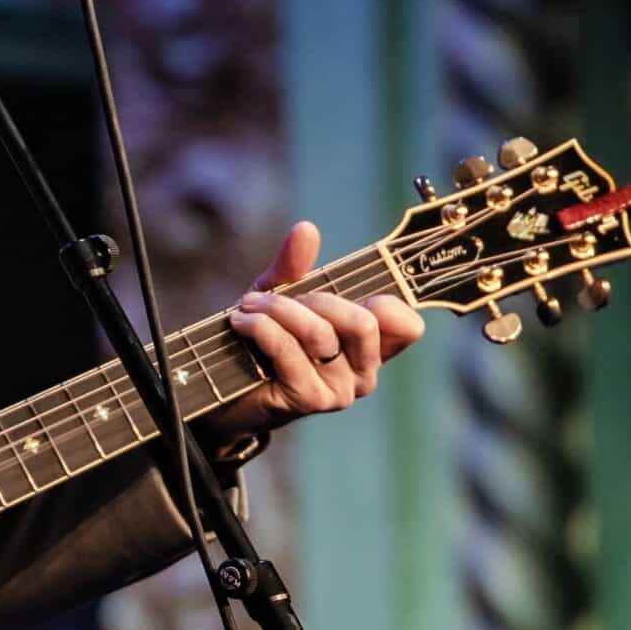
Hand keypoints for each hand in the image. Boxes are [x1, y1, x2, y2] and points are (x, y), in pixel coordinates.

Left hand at [203, 221, 426, 441]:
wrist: (222, 385)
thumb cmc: (260, 338)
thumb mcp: (278, 294)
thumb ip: (294, 266)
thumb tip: (306, 229)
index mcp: (368, 346)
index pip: (407, 326)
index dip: (389, 302)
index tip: (359, 289)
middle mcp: (363, 372)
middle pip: (363, 323)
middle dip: (316, 299)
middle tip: (278, 298)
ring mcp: (339, 391)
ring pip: (320, 335)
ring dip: (277, 310)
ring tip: (248, 306)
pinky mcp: (308, 400)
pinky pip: (288, 350)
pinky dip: (260, 327)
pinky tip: (241, 322)